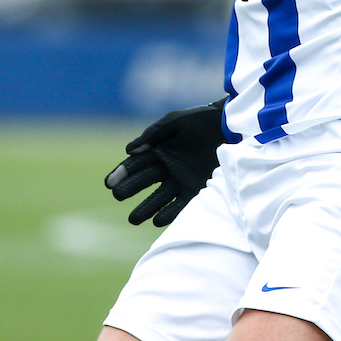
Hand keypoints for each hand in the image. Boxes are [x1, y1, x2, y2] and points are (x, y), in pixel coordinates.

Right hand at [104, 99, 227, 226]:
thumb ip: (152, 134)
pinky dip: (169, 214)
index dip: (121, 173)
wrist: (230, 127)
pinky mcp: (197, 190)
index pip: (134, 165)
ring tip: (134, 218)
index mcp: (157, 152)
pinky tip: (158, 220)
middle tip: (118, 196)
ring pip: (158, 198)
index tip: (109, 183)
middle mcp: (166, 169)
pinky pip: (180, 205)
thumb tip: (129, 150)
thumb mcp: (175, 121)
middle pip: (143, 182)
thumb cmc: (201, 120)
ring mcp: (181, 181)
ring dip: (146, 209)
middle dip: (129, 189)